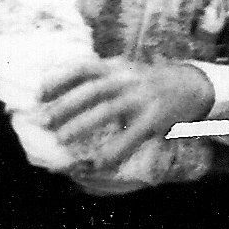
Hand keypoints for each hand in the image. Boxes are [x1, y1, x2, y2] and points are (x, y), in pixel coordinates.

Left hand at [33, 56, 214, 167]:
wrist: (191, 85)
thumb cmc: (146, 82)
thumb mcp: (123, 71)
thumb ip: (98, 79)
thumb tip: (59, 97)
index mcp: (116, 65)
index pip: (82, 67)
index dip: (58, 79)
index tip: (38, 95)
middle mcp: (127, 78)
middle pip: (90, 90)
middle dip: (64, 106)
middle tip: (43, 122)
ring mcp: (141, 97)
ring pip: (106, 111)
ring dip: (81, 126)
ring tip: (61, 139)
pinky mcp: (153, 118)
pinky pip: (129, 137)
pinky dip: (113, 151)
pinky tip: (98, 162)